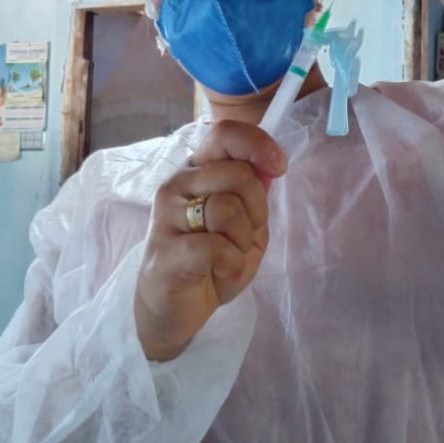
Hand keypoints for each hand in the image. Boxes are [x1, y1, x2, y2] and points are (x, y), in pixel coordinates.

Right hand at [135, 121, 286, 360]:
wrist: (174, 308)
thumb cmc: (210, 261)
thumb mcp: (245, 224)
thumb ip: (255, 193)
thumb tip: (269, 165)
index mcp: (197, 171)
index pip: (224, 134)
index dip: (257, 144)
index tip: (278, 166)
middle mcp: (177, 185)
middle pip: (237, 174)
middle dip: (257, 209)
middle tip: (246, 236)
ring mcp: (166, 216)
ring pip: (227, 209)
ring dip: (242, 240)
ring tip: (229, 256)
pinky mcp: (165, 250)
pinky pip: (215, 246)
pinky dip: (232, 263)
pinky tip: (222, 272)